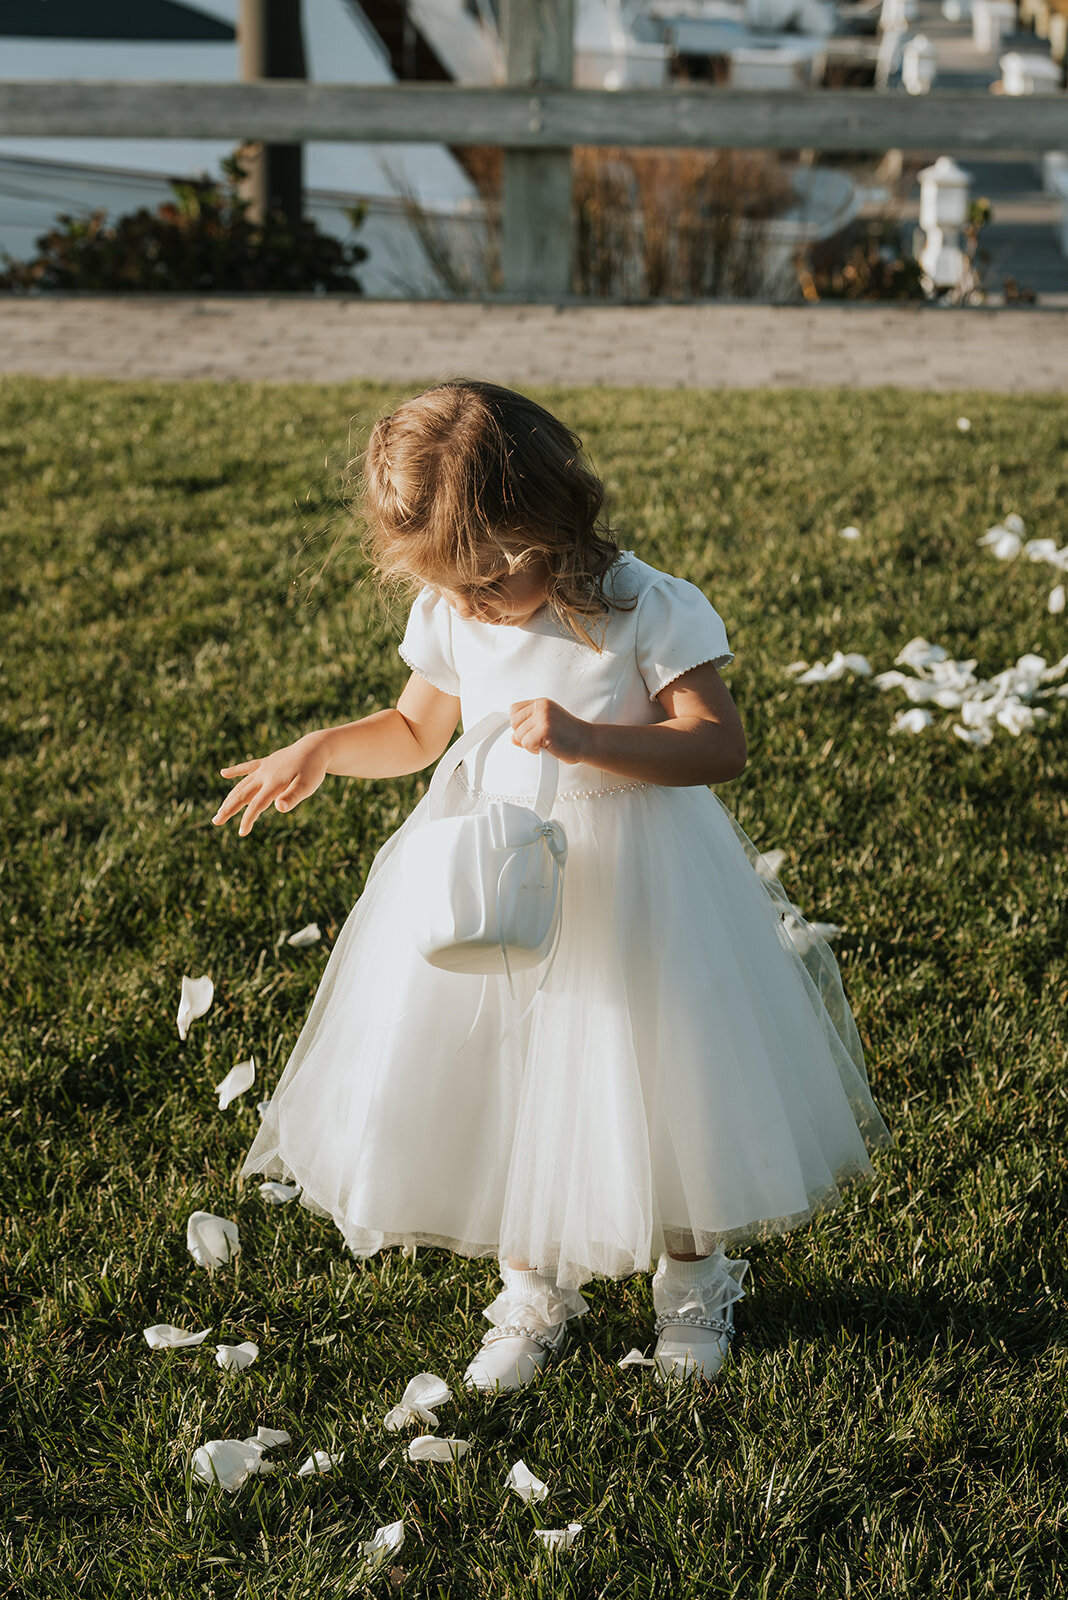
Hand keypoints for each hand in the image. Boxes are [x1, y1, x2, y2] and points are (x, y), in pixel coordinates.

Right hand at [213, 733, 329, 836]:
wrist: (315, 747)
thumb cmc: (313, 770)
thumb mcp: (307, 786)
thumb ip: (292, 797)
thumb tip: (279, 807)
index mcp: (273, 784)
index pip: (256, 805)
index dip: (248, 819)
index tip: (241, 833)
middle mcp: (264, 776)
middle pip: (242, 795)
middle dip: (228, 809)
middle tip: (215, 821)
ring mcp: (264, 768)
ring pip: (242, 784)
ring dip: (230, 797)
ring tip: (220, 809)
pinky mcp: (266, 762)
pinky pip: (247, 767)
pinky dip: (235, 771)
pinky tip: (223, 773)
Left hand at [510, 698, 592, 764]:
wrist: (588, 741)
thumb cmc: (569, 736)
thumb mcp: (547, 725)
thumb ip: (529, 728)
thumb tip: (512, 738)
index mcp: (541, 703)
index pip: (514, 710)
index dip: (519, 725)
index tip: (531, 731)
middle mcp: (542, 707)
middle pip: (514, 723)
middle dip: (523, 735)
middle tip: (540, 739)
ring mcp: (543, 717)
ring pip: (518, 735)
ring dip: (530, 744)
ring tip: (546, 743)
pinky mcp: (545, 729)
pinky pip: (526, 743)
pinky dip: (534, 750)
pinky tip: (547, 747)